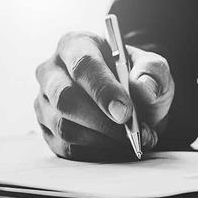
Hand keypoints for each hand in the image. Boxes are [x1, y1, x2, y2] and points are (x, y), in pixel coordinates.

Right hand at [34, 31, 173, 161]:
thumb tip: (143, 89)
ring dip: (102, 140)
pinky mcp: (46, 129)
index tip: (125, 112)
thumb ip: (152, 72)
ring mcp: (44, 102)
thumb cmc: (136, 80)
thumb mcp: (152, 69)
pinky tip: (117, 148)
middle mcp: (51, 71)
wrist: (130, 106)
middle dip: (101, 121)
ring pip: (64, 126)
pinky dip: (96, 153)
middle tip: (131, 133)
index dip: (103, 89)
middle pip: (65, 98)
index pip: (82, 64)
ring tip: (132, 141)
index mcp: (75, 45)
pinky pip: (66, 147)